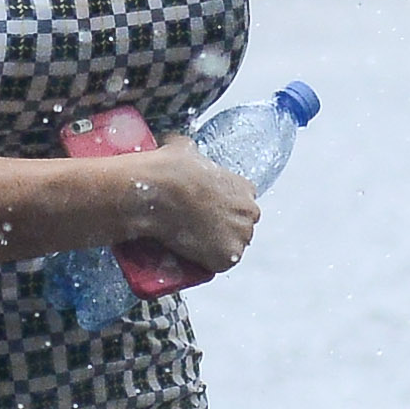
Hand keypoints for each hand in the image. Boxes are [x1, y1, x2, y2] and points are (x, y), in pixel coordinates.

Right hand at [113, 139, 258, 274]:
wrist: (159, 196)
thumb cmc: (171, 170)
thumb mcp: (182, 147)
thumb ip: (189, 147)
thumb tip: (176, 143)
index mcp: (245, 188)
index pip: (243, 202)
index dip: (225, 208)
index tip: (209, 211)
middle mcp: (250, 213)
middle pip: (242, 226)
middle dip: (225, 228)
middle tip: (200, 230)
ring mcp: (240, 236)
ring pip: (233, 246)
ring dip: (218, 247)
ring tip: (194, 244)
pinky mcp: (227, 258)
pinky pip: (220, 264)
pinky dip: (208, 263)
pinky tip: (193, 256)